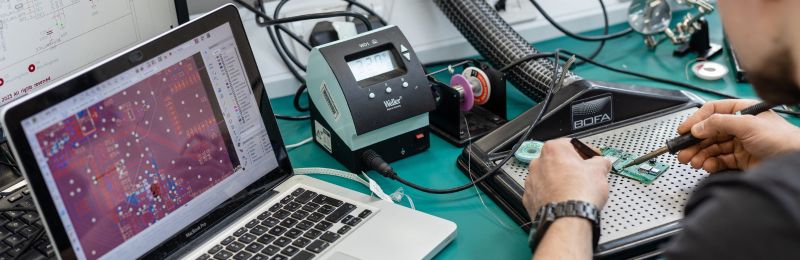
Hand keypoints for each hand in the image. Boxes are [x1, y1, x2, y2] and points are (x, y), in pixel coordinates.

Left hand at [522, 139, 610, 218]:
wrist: (567, 218)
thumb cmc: (579, 193)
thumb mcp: (599, 171)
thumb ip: (601, 161)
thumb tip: (602, 162)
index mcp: (553, 149)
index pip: (572, 144)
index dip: (586, 151)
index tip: (594, 157)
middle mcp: (538, 163)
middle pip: (558, 160)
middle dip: (571, 166)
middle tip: (585, 174)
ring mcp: (531, 181)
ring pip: (548, 176)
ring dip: (560, 180)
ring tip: (575, 189)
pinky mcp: (529, 198)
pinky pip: (542, 192)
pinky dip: (552, 194)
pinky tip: (563, 200)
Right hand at [677, 99, 799, 172]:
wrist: (794, 161)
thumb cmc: (781, 139)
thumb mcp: (747, 124)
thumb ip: (719, 123)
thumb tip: (698, 127)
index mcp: (741, 111)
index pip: (712, 112)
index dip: (696, 121)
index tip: (684, 130)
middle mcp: (738, 126)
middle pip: (708, 132)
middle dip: (694, 142)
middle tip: (682, 151)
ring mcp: (738, 144)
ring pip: (711, 148)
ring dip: (699, 154)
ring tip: (692, 161)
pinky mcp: (739, 160)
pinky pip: (718, 161)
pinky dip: (710, 164)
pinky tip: (706, 165)